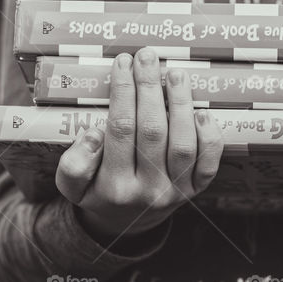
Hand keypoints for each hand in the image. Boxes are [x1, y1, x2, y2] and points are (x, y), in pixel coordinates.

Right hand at [54, 48, 223, 238]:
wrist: (126, 225)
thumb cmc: (99, 191)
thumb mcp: (72, 185)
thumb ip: (74, 164)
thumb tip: (93, 134)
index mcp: (114, 186)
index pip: (119, 129)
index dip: (123, 92)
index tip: (122, 62)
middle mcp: (148, 190)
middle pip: (152, 131)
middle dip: (149, 88)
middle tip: (147, 56)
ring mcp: (176, 191)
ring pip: (182, 144)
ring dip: (181, 104)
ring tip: (175, 73)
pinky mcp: (196, 189)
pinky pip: (208, 163)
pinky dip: (209, 137)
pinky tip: (202, 111)